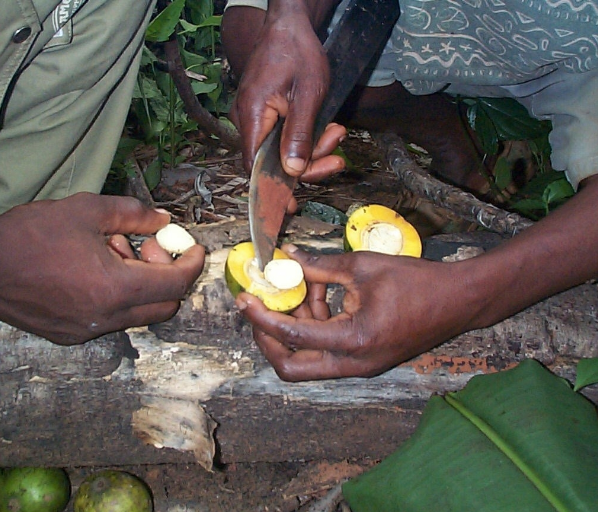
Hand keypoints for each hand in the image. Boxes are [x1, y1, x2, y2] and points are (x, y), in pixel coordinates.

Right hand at [0, 193, 204, 344]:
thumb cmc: (31, 234)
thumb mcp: (87, 211)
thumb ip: (133, 215)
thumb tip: (164, 220)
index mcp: (116, 288)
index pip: (175, 284)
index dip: (192, 264)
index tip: (194, 247)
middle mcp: (106, 318)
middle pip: (164, 306)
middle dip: (167, 277)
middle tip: (148, 249)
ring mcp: (87, 332)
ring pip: (137, 314)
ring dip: (139, 286)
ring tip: (111, 253)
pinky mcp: (69, 336)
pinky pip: (111, 320)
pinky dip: (117, 298)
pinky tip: (93, 272)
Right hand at [230, 2, 345, 179]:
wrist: (289, 26)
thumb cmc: (297, 53)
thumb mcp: (309, 95)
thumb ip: (299, 135)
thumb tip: (294, 171)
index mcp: (252, 115)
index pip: (255, 166)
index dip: (273, 190)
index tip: (290, 208)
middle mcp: (246, 119)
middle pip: (272, 161)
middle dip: (309, 162)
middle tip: (336, 159)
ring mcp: (253, 117)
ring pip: (280, 149)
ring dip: (311, 147)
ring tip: (335, 133)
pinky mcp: (263, 114)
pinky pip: (281, 136)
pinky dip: (303, 137)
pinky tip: (324, 129)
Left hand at [235, 244, 479, 380]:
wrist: (459, 301)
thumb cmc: (417, 281)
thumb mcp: (363, 267)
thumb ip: (320, 266)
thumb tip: (287, 257)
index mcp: (352, 341)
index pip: (291, 335)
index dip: (261, 317)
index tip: (244, 299)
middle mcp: (352, 365)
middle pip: (291, 367)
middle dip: (269, 338)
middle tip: (260, 309)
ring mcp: (359, 367)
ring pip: (308, 361)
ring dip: (294, 328)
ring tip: (299, 288)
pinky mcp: (364, 361)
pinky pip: (326, 352)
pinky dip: (314, 328)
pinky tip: (319, 295)